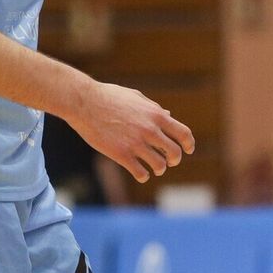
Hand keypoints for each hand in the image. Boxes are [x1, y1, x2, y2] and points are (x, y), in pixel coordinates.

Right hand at [71, 82, 195, 183]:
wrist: (84, 102)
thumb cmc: (107, 96)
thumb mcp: (134, 97)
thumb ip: (153, 108)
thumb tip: (168, 116)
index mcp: (156, 115)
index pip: (183, 134)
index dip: (189, 144)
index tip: (188, 150)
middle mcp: (150, 130)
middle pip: (174, 153)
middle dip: (174, 159)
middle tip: (169, 161)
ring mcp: (136, 143)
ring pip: (159, 165)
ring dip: (159, 168)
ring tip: (154, 168)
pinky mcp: (121, 154)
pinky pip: (140, 173)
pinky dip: (143, 176)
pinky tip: (139, 173)